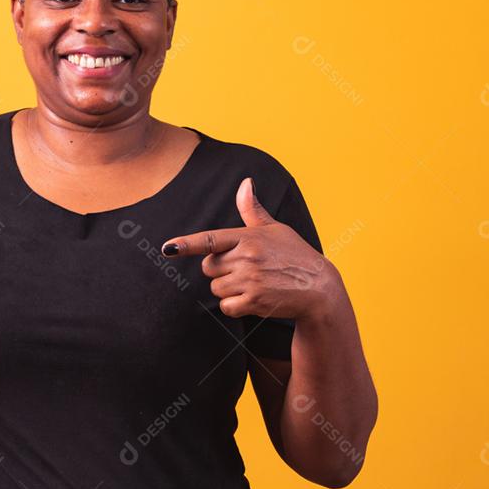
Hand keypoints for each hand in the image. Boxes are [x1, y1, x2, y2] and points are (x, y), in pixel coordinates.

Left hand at [161, 177, 340, 320]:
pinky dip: (235, 306)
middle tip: (243, 270)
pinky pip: (226, 307)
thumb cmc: (295, 255)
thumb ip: (253, 210)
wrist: (320, 288)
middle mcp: (247, 257)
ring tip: (252, 283)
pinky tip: (253, 299)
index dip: (186, 244)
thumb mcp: (276, 229)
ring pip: (216, 288)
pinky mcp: (255, 301)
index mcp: (248, 237)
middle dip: (219, 270)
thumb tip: (244, 182)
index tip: (168, 248)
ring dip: (228, 289)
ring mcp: (250, 280)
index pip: (210, 240)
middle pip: (208, 268)